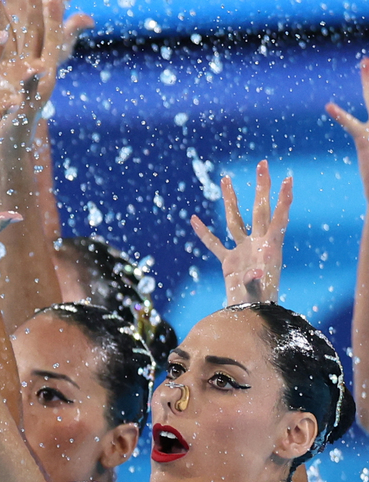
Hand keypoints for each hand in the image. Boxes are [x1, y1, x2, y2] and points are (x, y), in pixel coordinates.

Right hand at [191, 160, 291, 305]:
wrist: (250, 316)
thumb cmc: (258, 305)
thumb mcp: (257, 292)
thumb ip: (254, 282)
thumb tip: (252, 274)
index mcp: (270, 247)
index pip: (278, 218)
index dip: (284, 199)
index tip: (288, 179)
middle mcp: (258, 243)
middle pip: (259, 209)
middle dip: (261, 187)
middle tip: (263, 164)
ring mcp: (243, 250)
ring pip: (235, 219)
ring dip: (231, 199)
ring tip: (226, 178)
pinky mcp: (229, 261)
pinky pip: (214, 244)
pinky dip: (204, 234)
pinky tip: (194, 220)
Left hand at [325, 57, 368, 198]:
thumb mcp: (368, 147)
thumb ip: (364, 137)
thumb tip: (362, 133)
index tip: (367, 67)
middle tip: (367, 59)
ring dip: (368, 82)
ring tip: (365, 62)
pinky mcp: (366, 141)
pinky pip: (352, 126)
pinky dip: (341, 117)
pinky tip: (329, 107)